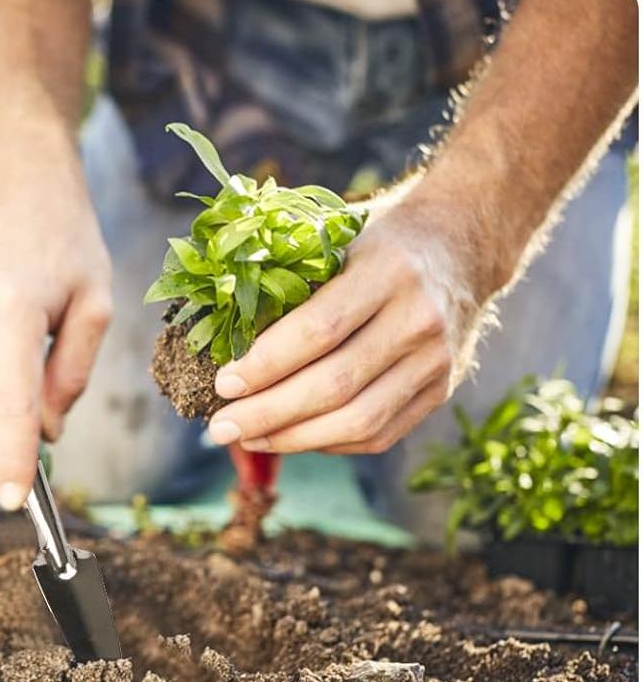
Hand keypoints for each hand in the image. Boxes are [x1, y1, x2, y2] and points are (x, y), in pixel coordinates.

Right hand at [0, 156, 110, 508]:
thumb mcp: (96, 307)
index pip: (12, 405)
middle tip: (37, 369)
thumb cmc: (66, 245)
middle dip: (8, 411)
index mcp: (14, 310)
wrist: (20, 184)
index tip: (13, 500)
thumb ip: (72, 377)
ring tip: (13, 328)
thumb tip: (45, 433)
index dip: (14, 458)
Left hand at [207, 194, 487, 456]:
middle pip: (334, 386)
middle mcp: (419, 318)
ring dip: (292, 439)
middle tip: (219, 428)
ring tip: (246, 439)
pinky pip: (376, 435)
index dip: (265, 365)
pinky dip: (325, 443)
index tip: (222, 384)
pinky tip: (288, 438)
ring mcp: (435, 360)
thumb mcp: (340, 238)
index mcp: (389, 270)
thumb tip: (217, 336)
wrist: (465, 243)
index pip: (318, 330)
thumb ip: (291, 280)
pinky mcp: (440, 391)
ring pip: (356, 421)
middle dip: (267, 414)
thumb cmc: (379, 242)